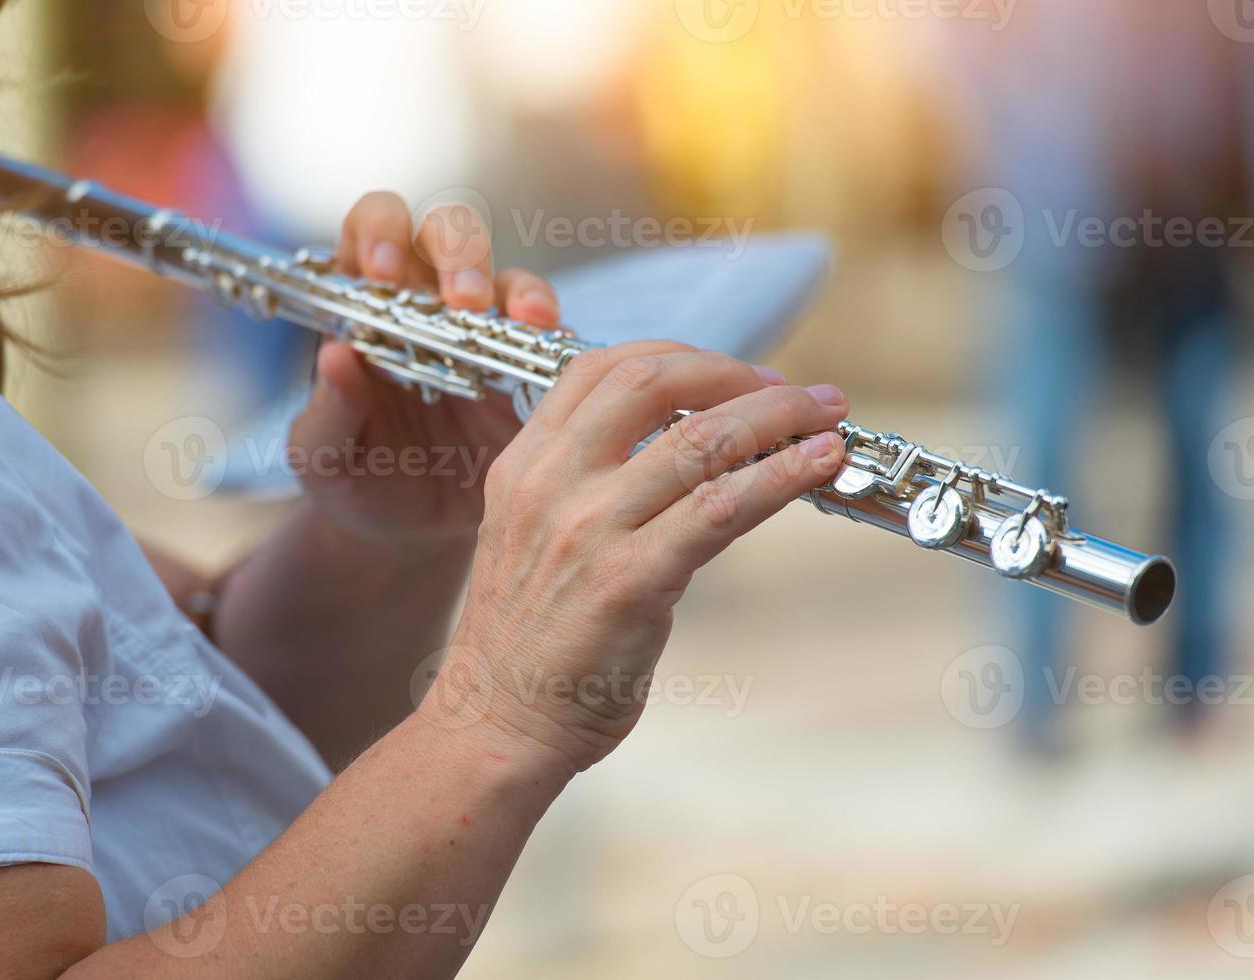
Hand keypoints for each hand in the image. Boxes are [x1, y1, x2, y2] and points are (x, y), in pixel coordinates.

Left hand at [287, 193, 561, 543]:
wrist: (407, 535)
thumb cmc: (353, 481)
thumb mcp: (322, 458)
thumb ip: (326, 412)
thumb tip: (334, 357)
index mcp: (366, 306)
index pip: (371, 231)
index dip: (378, 233)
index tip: (380, 273)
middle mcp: (427, 305)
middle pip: (449, 236)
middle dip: (460, 253)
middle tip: (463, 301)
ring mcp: (483, 337)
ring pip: (507, 279)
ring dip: (518, 291)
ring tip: (524, 322)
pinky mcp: (527, 374)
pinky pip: (549, 340)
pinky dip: (555, 339)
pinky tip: (554, 353)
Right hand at [423, 343, 848, 772]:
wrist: (496, 724)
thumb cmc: (526, 642)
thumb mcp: (530, 536)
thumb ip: (583, 485)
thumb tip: (679, 450)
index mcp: (522, 466)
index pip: (598, 367)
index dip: (678, 356)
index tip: (731, 374)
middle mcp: (550, 484)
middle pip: (653, 381)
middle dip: (735, 373)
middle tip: (789, 392)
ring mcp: (588, 529)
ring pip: (701, 438)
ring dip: (778, 415)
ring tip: (827, 416)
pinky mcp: (630, 581)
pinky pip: (721, 507)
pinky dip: (782, 475)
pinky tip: (821, 463)